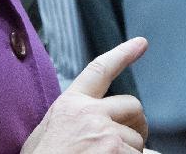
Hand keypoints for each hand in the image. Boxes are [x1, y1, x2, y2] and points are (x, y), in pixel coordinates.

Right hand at [22, 37, 148, 153]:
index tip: (142, 43)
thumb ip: (68, 122)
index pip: (100, 70)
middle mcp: (90, 114)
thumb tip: (85, 127)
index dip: (123, 54)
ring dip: (132, 152)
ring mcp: (107, 134)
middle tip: (130, 141)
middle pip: (132, 106)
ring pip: (138, 138)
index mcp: (70, 105)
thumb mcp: (43, 136)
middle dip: (136, 124)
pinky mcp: (117, 151)